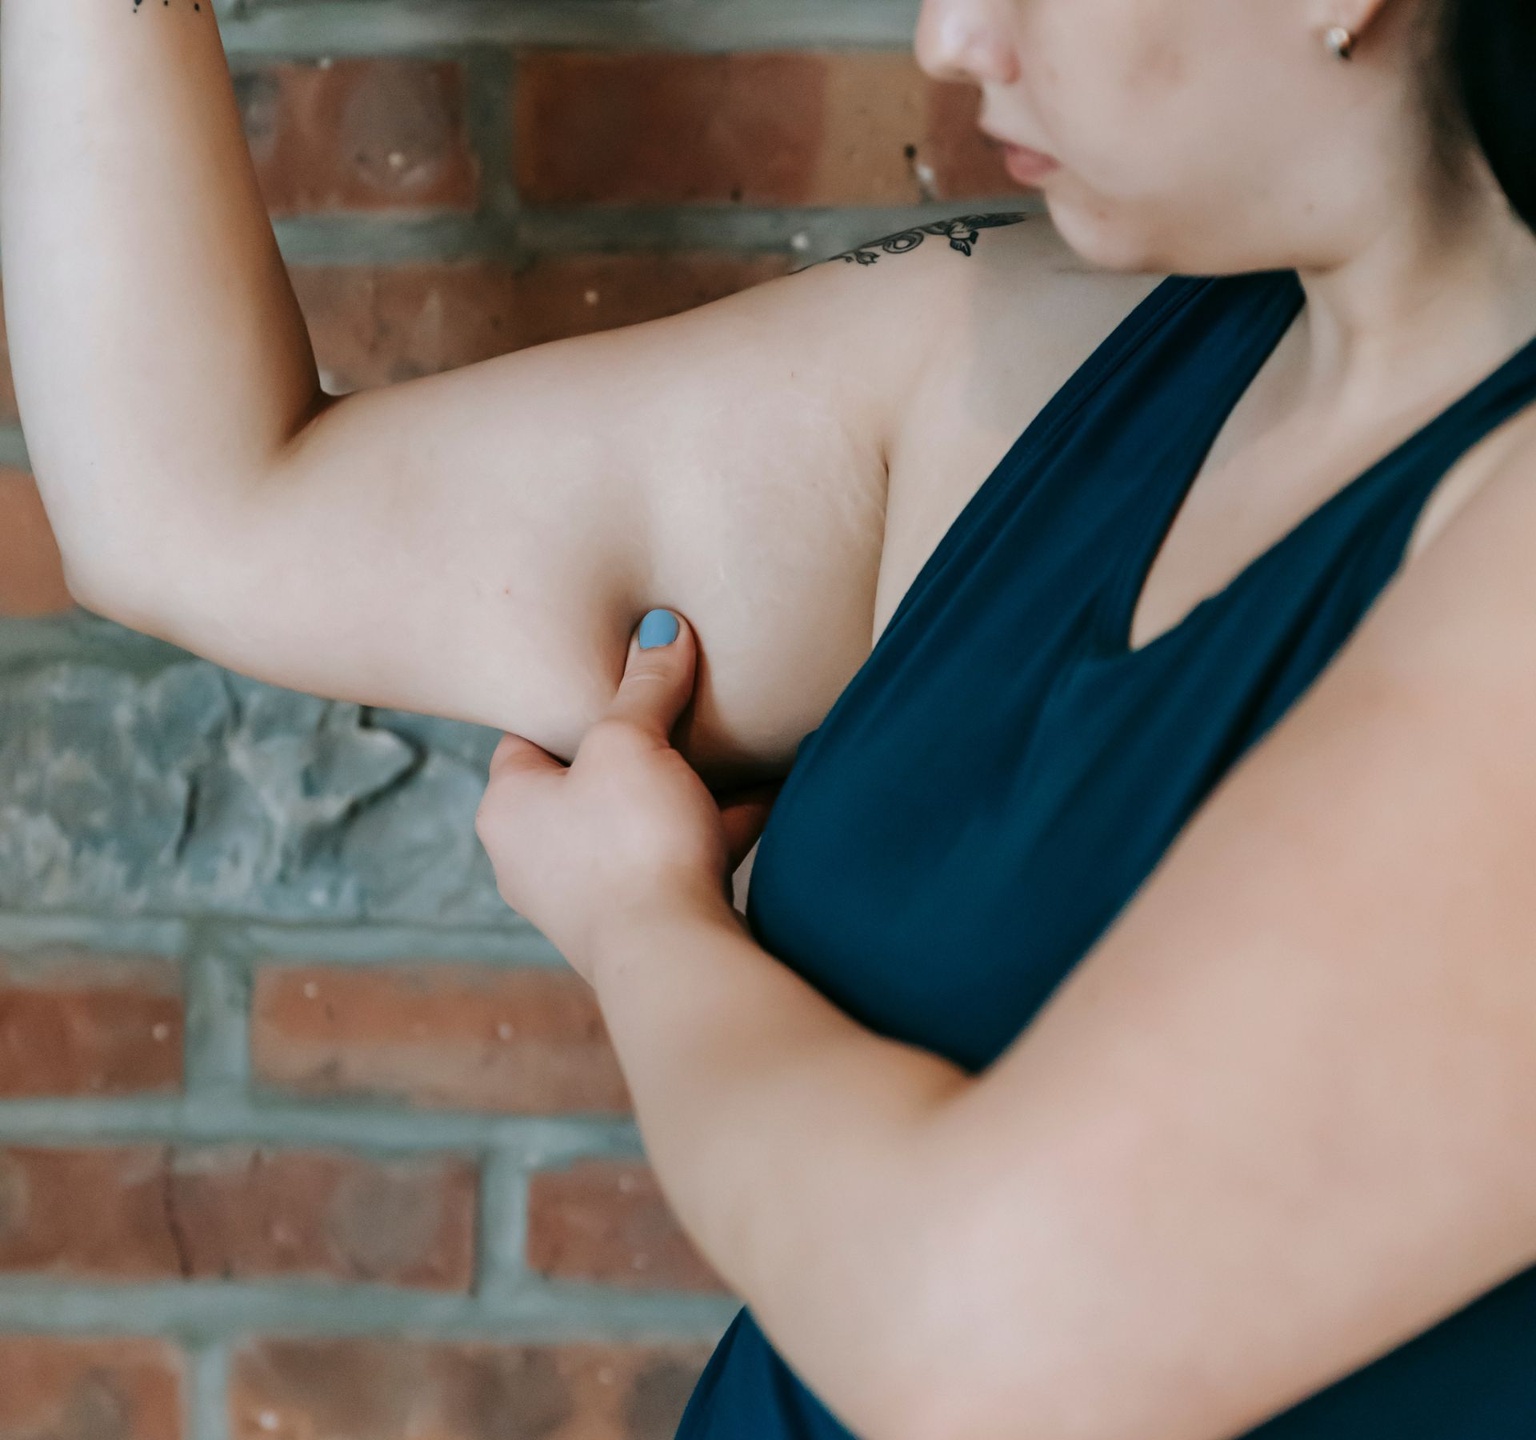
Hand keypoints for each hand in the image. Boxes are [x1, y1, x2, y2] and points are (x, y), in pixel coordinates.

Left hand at [475, 610, 777, 982]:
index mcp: (508, 809)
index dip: (567, 703)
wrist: (673, 957)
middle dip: (635, 747)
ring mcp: (587, 896)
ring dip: (681, 789)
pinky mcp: (641, 920)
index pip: (525, 737)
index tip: (610, 677)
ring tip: (726, 748)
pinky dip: (712, 827)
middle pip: (587, 781)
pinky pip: (677, 856)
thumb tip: (660, 629)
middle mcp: (534, 859)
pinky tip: (763, 797)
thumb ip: (646, 683)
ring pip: (637, 822)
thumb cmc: (630, 843)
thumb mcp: (632, 742)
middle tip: (671, 707)